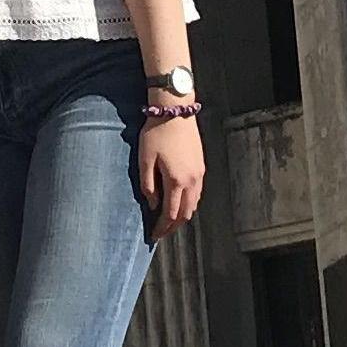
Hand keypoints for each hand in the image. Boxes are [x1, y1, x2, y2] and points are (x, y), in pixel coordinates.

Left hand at [133, 107, 205, 239]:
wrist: (175, 111)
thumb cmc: (156, 133)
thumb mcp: (145, 159)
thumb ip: (148, 184)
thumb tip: (152, 204)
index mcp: (176, 181)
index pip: (171, 214)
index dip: (162, 227)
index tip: (153, 235)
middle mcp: (191, 181)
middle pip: (185, 213)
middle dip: (173, 226)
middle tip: (161, 232)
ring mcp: (199, 173)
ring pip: (194, 204)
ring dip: (183, 215)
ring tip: (169, 220)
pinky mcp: (201, 166)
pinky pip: (197, 193)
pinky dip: (190, 203)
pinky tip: (180, 202)